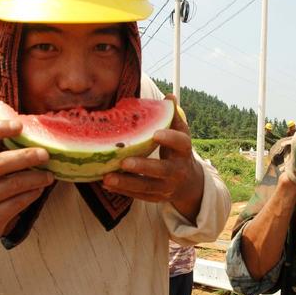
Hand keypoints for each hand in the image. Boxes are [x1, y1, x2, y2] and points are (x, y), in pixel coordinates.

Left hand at [103, 95, 203, 221]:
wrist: (189, 183)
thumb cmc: (178, 152)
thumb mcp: (181, 134)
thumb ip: (173, 117)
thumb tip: (169, 97)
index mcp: (184, 151)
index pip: (180, 144)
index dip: (169, 139)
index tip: (155, 133)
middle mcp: (177, 170)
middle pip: (161, 170)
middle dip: (143, 167)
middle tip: (124, 161)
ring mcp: (167, 187)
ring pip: (147, 187)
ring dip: (126, 183)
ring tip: (107, 177)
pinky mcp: (156, 198)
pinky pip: (139, 196)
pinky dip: (123, 191)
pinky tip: (107, 184)